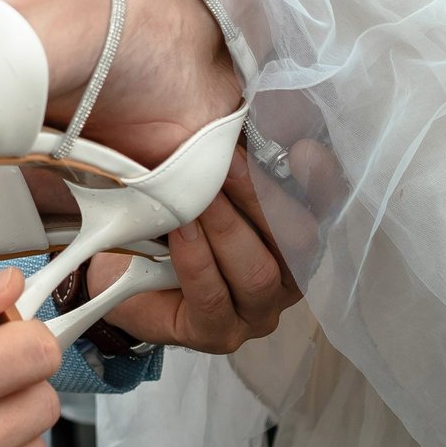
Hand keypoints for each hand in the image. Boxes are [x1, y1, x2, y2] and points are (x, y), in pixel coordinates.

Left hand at [101, 143, 310, 353]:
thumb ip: (235, 149)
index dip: (322, 178)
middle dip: (261, 198)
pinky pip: (214, 297)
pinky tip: (180, 231)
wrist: (117, 260)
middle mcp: (290, 276)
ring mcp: (258, 311)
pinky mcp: (220, 334)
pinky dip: (197, 259)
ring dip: (227, 228)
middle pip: (298, 240)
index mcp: (298, 232)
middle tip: (228, 162)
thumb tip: (249, 112)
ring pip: (259, 272)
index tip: (300, 148)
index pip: (328, 205)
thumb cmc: (173, 212)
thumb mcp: (207, 173)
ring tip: (199, 197)